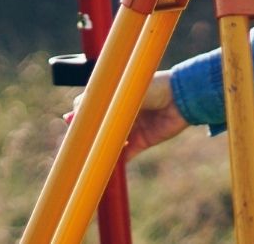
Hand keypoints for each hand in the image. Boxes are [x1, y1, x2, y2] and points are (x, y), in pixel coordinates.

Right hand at [66, 70, 189, 162]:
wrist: (182, 97)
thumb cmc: (153, 86)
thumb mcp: (124, 91)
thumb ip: (103, 102)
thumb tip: (77, 110)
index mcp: (116, 95)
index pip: (91, 105)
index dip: (80, 114)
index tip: (71, 121)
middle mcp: (120, 112)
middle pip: (99, 127)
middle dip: (87, 135)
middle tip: (74, 143)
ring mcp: (131, 127)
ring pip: (109, 142)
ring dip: (99, 149)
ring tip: (86, 156)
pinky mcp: (142, 141)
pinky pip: (125, 155)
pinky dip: (116, 161)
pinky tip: (105, 166)